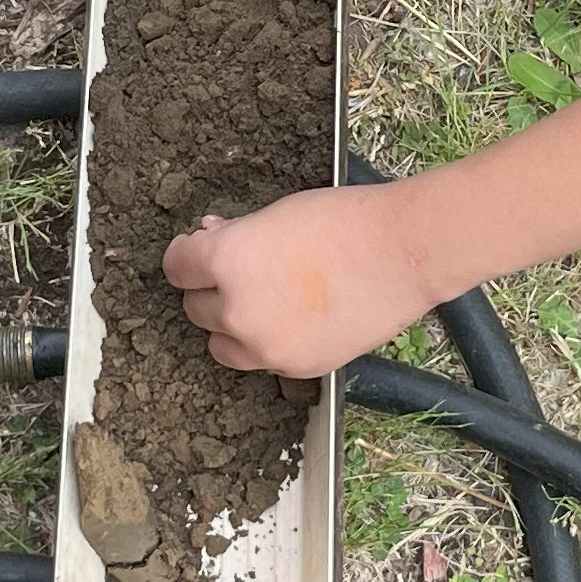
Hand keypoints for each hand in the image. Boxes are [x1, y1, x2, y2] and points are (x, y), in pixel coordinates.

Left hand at [165, 187, 427, 378]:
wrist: (404, 253)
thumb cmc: (343, 221)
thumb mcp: (275, 214)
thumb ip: (235, 235)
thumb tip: (208, 240)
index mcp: (226, 261)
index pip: (176, 268)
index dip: (187, 256)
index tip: (197, 252)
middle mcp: (237, 310)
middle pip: (195, 308)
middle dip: (212, 289)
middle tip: (242, 272)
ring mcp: (267, 346)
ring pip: (222, 344)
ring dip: (231, 324)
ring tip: (264, 300)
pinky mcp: (297, 367)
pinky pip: (262, 360)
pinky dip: (268, 342)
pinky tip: (294, 317)